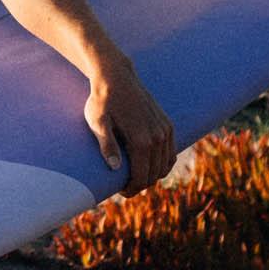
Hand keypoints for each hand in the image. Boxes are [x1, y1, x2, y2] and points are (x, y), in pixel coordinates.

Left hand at [84, 63, 176, 193]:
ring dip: (152, 175)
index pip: (142, 177)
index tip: (121, 192)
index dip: (132, 189)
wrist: (116, 77)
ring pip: (165, 166)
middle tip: (125, 187)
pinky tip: (151, 166)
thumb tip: (115, 168)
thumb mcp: (97, 122)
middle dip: (141, 184)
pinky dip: (163, 164)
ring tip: (135, 177)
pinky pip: (171, 153)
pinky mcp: (168, 125)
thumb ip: (106, 144)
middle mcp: (158, 137)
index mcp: (141, 140)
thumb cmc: (103, 100)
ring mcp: (165, 131)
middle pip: (155, 174)